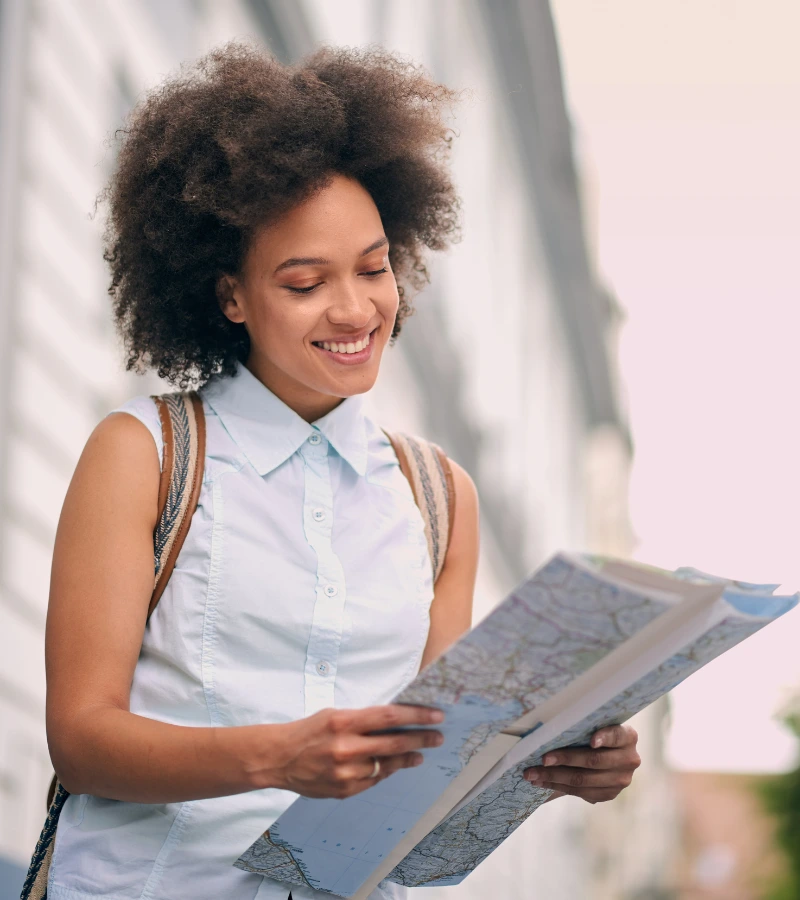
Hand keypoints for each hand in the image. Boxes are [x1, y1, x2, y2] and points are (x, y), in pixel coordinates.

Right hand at [266, 705, 444, 798]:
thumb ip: (362, 720)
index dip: (417, 715)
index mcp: (344, 722)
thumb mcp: (334, 715)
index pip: (390, 716)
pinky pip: (373, 780)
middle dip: (420, 739)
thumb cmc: (308, 731)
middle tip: (437, 736)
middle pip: (395, 743)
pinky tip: (393, 766)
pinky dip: (385, 771)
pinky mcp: (344, 790)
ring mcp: (345, 772)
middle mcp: (346, 748)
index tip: (435, 716)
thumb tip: (396, 721)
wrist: (279, 758)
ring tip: (418, 754)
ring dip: (406, 758)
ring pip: (387, 765)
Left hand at [522, 724, 640, 803]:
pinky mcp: (610, 794)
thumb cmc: (593, 733)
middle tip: (542, 759)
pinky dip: (558, 786)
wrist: (606, 755)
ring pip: (584, 780)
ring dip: (554, 776)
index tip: (591, 741)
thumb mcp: (595, 726)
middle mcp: (630, 759)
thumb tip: (552, 725)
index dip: (605, 737)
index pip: (617, 735)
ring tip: (533, 774)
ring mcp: (621, 780)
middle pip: (594, 760)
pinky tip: (541, 782)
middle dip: (565, 759)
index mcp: (628, 737)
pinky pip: (580, 792)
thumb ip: (584, 727)